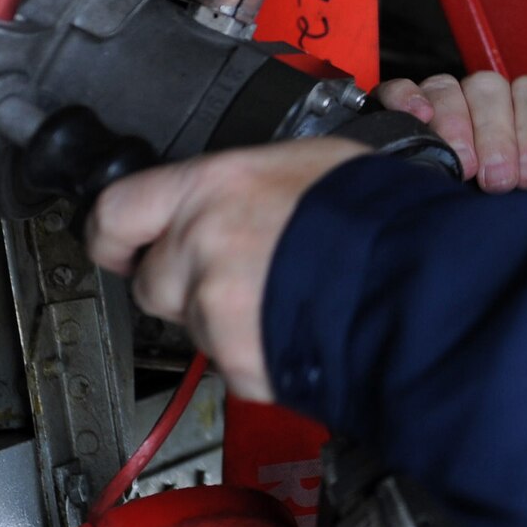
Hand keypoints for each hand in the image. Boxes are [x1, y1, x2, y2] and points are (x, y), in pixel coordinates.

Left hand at [84, 137, 368, 402]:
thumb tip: (236, 195)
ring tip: (283, 299)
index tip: (115, 244)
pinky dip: (256, 353)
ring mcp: (215, 309)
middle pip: (151, 281)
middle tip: (230, 276)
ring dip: (224, 320)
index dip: (111, 235)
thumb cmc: (378, 219)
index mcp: (213, 188)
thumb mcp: (306, 164)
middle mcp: (201, 246)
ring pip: (193, 326)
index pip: (118, 211)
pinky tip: (294, 327)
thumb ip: (246, 183)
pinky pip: (230, 362)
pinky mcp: (237, 362)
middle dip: (181, 284)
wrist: (415, 285)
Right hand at [376, 70, 526, 193]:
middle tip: (498, 180)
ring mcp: (447, 111)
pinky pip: (399, 91)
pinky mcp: (408, 122)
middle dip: (495, 136)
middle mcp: (488, 105)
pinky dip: (406, 97)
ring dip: (455, 125)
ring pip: (446, 88)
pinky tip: (421, 118)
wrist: (507, 262)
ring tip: (464, 168)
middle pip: (485, 86)